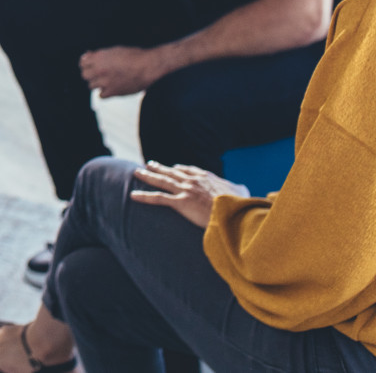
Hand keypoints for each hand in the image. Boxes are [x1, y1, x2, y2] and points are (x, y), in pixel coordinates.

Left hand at [79, 45, 168, 97]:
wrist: (148, 65)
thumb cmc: (135, 56)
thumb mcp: (115, 50)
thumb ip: (101, 55)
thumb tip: (90, 56)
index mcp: (99, 57)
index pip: (82, 63)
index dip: (86, 64)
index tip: (91, 65)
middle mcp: (99, 69)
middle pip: (84, 75)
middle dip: (90, 74)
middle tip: (98, 74)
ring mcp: (105, 81)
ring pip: (91, 86)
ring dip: (97, 83)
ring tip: (106, 81)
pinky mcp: (113, 91)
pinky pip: (101, 95)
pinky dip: (104, 93)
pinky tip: (110, 88)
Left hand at [131, 161, 248, 227]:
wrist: (234, 212)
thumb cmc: (239, 204)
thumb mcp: (241, 193)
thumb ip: (238, 189)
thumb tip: (243, 188)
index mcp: (206, 177)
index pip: (189, 170)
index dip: (179, 168)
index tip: (173, 167)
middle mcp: (193, 180)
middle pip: (172, 172)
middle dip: (159, 168)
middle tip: (149, 164)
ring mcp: (185, 190)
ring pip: (162, 181)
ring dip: (148, 176)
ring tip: (136, 172)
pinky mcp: (180, 202)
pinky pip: (158, 198)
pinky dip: (144, 196)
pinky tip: (133, 195)